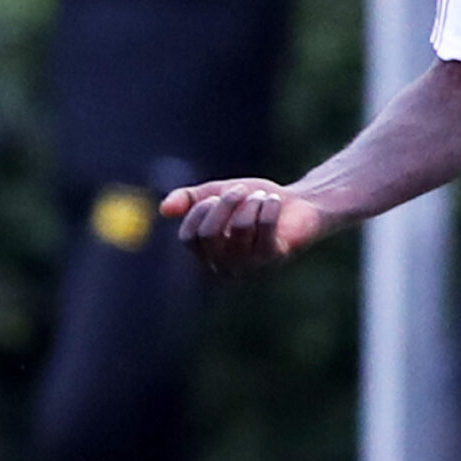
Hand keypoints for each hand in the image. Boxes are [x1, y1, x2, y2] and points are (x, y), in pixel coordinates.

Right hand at [160, 178, 324, 277]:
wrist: (297, 205)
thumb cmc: (252, 203)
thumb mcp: (215, 195)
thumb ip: (189, 200)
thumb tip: (163, 209)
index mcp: (206, 257)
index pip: (189, 238)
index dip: (199, 211)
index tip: (215, 196)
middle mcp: (225, 270)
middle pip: (210, 235)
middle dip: (224, 204)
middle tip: (240, 190)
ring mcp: (251, 268)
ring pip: (240, 228)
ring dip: (251, 203)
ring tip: (262, 198)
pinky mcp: (275, 258)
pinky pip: (264, 227)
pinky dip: (268, 207)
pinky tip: (274, 202)